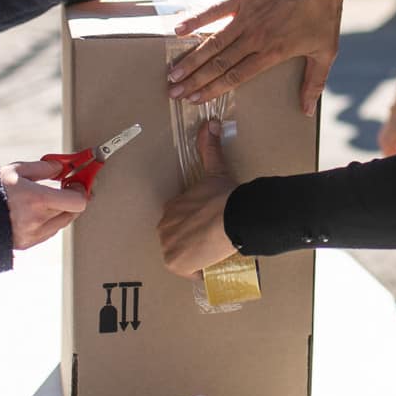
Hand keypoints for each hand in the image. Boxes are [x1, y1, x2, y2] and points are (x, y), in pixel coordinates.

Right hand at [2, 161, 88, 251]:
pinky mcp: (26, 244)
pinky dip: (49, 221)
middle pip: (72, 213)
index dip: (82, 192)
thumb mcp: (15, 171)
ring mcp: (32, 235)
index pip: (77, 202)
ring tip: (50, 198)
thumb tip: (60, 168)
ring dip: (61, 211)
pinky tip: (39, 211)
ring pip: (61, 224)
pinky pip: (48, 232)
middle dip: (73, 199)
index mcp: (37, 200)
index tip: (78, 183)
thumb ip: (42, 168)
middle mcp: (37, 221)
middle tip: (68, 187)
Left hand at [157, 121, 238, 274]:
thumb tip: (210, 123)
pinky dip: (198, 271)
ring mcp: (168, 246)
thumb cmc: (223, 196)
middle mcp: (164, 226)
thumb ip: (210, 147)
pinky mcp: (176, 263)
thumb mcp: (215, 169)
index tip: (210, 226)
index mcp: (172, 207)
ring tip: (214, 253)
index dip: (195, 225)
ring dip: (195, 256)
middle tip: (214, 240)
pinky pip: (188, 272)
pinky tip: (211, 267)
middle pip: (178, 239)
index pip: (180, 220)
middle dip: (194, 241)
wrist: (230, 217)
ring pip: (182, 255)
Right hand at [168, 0, 350, 114]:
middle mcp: (255, 38)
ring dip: (191, 59)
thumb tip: (306, 111)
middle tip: (173, 93)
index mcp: (272, 53)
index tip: (195, 100)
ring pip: (212, 43)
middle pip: (218, 64)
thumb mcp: (325, 52)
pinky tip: (178, 30)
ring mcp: (247, 17)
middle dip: (194, 81)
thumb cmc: (324, 16)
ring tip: (172, 73)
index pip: (235, 77)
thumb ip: (314, 83)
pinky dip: (196, 19)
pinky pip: (214, 10)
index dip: (213, 90)